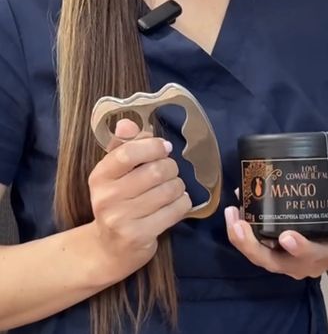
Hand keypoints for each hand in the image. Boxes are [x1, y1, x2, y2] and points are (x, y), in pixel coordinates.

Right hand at [88, 119, 191, 279]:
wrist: (108, 249)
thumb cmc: (116, 201)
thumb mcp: (114, 172)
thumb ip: (123, 145)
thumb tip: (127, 123)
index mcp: (99, 176)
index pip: (128, 153)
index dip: (152, 146)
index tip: (164, 148)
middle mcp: (107, 197)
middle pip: (154, 171)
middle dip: (171, 167)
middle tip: (170, 171)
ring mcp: (122, 219)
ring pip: (168, 190)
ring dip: (178, 186)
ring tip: (173, 188)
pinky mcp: (139, 237)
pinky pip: (174, 211)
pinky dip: (182, 203)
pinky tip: (177, 203)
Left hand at [224, 194, 327, 279]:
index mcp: (326, 253)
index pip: (311, 256)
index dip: (299, 248)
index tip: (287, 236)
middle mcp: (302, 262)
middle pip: (275, 262)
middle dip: (254, 247)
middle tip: (240, 225)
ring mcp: (286, 259)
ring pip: (261, 257)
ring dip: (242, 240)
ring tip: (231, 215)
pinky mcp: (275, 251)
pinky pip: (256, 247)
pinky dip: (242, 233)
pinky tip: (235, 210)